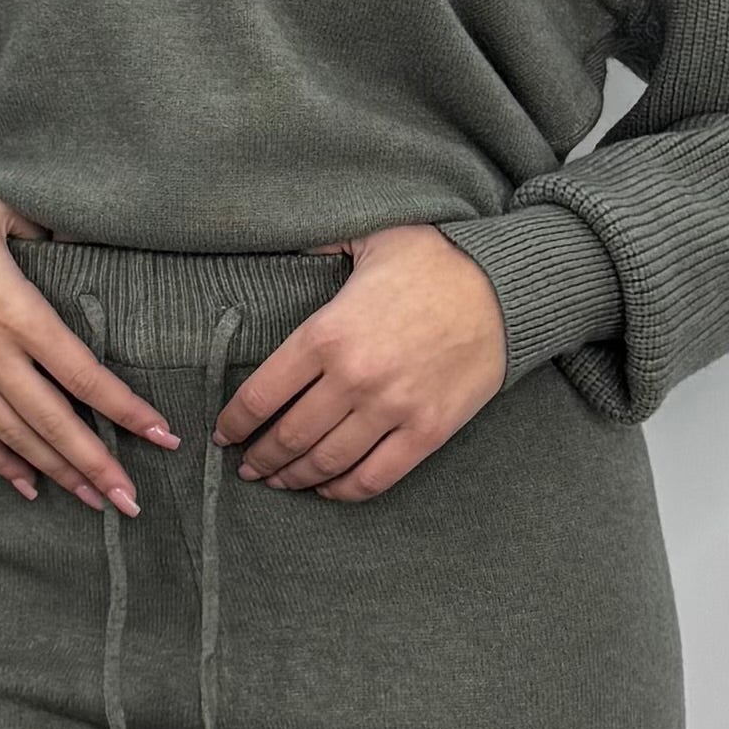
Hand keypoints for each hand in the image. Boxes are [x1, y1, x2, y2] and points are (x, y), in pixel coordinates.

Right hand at [0, 180, 171, 513]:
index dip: (124, 408)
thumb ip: (52, 231)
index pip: (81, 372)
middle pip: (51, 420)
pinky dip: (0, 463)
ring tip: (93, 499)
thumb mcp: (3, 208)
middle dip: (95, 463)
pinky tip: (29, 485)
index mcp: (14, 309)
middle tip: (130, 499)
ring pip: (14, 436)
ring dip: (56, 472)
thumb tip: (93, 240)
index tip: (161, 434)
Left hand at [216, 225, 505, 500]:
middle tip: (248, 465)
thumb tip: (280, 244)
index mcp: (327, 333)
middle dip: (260, 457)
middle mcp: (353, 378)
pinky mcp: (427, 431)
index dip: (234, 422)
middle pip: (288, 436)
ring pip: (326, 462)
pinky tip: (328, 489)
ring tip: (278, 481)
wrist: (506, 286)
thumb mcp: (368, 238)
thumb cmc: (435, 259)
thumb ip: (317, 246)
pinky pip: (375, 477)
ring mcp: (392, 409)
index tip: (223, 433)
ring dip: (294, 479)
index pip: (261, 394)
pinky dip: (344, 490)